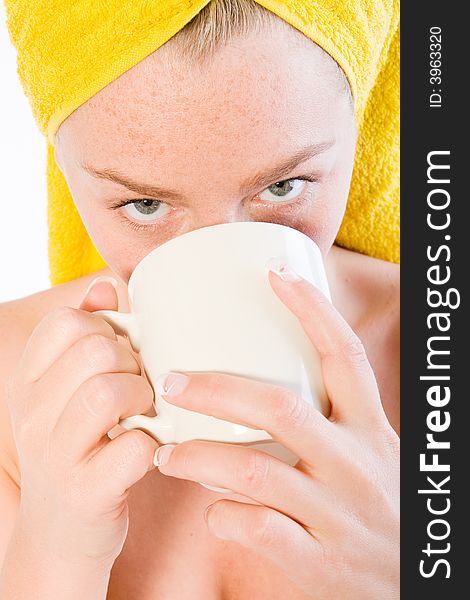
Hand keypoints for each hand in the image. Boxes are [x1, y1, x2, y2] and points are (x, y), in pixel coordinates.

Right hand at [5, 277, 157, 570]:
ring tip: (145, 414)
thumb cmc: (79, 451)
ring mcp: (56, 456)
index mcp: (31, 383)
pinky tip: (149, 448)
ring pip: (109, 392)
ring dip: (144, 398)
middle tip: (140, 388)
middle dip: (134, 362)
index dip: (107, 329)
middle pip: (96, 350)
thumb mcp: (68, 395)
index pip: (66, 322)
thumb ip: (85, 340)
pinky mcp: (86, 493)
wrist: (62, 537)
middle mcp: (33, 415)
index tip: (120, 355)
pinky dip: (153, 444)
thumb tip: (106, 285)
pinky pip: (134, 447)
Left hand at [152, 263, 399, 599]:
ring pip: (254, 473)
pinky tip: (212, 511)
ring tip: (165, 453)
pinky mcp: (320, 562)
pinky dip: (222, 516)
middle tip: (170, 381)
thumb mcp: (368, 451)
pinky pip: (256, 530)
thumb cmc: (375, 502)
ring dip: (198, 458)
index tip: (275, 274)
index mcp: (370, 428)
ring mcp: (337, 513)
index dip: (311, 309)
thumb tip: (260, 381)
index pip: (344, 356)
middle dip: (216, 390)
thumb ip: (329, 419)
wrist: (415, 583)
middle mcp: (355, 463)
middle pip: (279, 409)